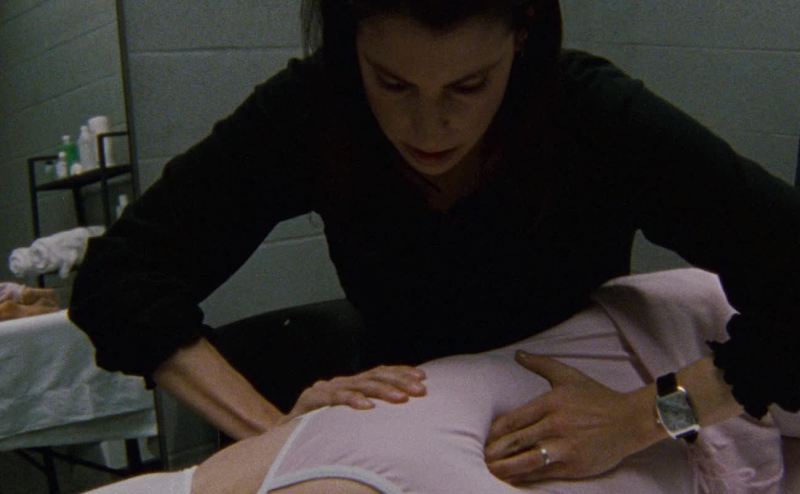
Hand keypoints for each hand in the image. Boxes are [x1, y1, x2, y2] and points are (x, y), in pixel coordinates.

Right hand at [276, 364, 426, 425]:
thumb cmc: (320, 426)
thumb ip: (368, 407)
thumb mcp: (348, 415)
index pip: (381, 372)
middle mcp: (342, 382)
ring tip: (401, 398)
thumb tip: (400, 406)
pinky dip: (352, 401)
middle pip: (375, 375)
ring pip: (360, 385)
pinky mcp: (313, 398)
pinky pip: (336, 399)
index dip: (402, 372)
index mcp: (352, 384)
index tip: (423, 377)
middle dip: (400, 381)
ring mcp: (328, 388)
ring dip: (383, 391)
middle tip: (420, 390)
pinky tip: (367, 407)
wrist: (283, 434)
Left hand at [484, 351, 656, 484]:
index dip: (495, 432)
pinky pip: (544, 474)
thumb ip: (540, 364)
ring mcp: (565, 447)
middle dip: (495, 452)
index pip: (513, 420)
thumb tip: (518, 354)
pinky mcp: (574, 466)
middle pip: (516, 442)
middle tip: (482, 457)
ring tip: (491, 471)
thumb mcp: (568, 376)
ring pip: (526, 460)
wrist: (630, 420)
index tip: (486, 439)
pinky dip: (526, 478)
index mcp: (550, 403)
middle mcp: (555, 425)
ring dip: (505, 468)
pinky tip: (514, 480)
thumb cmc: (597, 397)